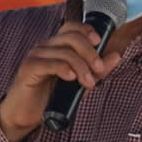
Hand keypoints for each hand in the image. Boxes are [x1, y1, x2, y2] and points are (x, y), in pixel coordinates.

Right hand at [0, 22, 121, 141]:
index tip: (100, 42)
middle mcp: (45, 46)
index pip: (72, 27)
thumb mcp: (80, 82)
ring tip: (88, 83)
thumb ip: (97, 70)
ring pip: (64, 52)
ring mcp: (36, 55)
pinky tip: (71, 78)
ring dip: (81, 66)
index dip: (87, 30)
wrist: (25, 114)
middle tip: (99, 69)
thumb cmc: (50, 97)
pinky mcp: (28, 68)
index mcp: (56, 46)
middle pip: (71, 37)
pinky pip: (50, 63)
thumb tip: (116, 55)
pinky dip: (64, 69)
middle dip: (90, 52)